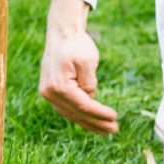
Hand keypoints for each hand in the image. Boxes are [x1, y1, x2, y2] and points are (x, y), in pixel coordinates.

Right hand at [39, 0, 119, 135]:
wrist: (61, 32)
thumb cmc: (75, 44)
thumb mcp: (88, 61)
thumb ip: (90, 83)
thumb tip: (91, 99)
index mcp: (58, 85)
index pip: (83, 106)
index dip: (100, 114)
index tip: (115, 117)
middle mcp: (50, 93)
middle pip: (77, 114)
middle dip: (96, 123)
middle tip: (114, 130)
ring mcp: (48, 93)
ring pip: (71, 114)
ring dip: (89, 123)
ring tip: (106, 130)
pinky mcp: (51, 92)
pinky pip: (68, 108)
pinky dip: (80, 116)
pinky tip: (92, 122)